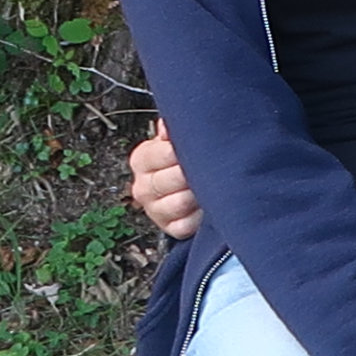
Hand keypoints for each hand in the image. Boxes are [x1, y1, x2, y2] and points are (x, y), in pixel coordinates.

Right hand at [126, 123, 203, 240]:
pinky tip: (208, 205)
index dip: (184, 151)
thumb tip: (167, 126)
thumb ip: (173, 132)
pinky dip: (200, 217)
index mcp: (141, 160)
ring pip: (179, 203)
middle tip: (214, 167)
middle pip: (172, 179)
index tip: (201, 148)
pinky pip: (186, 225)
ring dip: (200, 194)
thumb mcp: (175, 141)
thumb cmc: (182, 160)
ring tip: (214, 185)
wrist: (187, 189)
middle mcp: (142, 187)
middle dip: (195, 173)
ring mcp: (154, 210)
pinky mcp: (170, 228)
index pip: (161, 154)